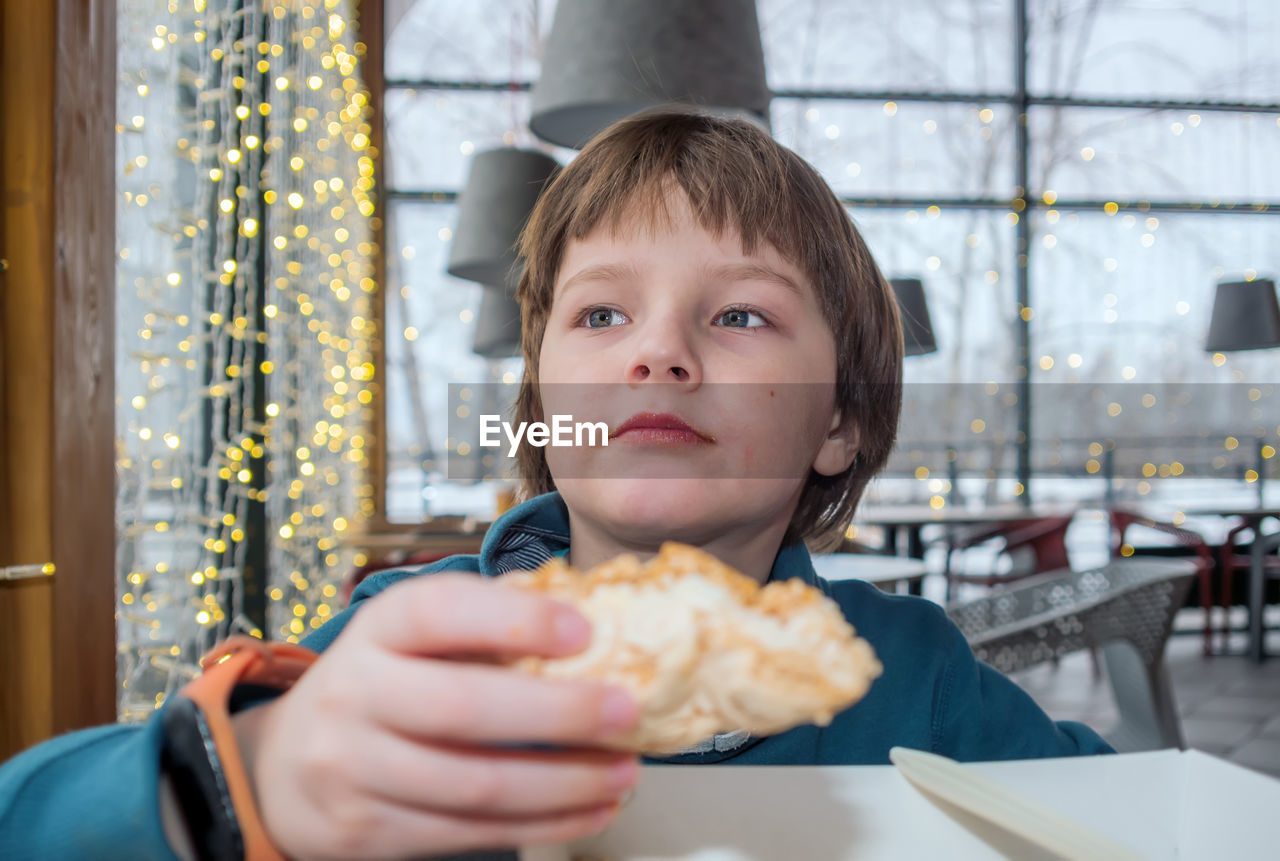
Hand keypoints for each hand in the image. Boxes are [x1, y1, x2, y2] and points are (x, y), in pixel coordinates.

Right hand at [235, 573, 639, 859]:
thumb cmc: (385, 682)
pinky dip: (543, 824)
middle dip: (558, 712)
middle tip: (626, 711)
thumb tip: (600, 623)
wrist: (287, 762)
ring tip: (624, 772)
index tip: (584, 630)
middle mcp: (356, 694)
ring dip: (565, 783)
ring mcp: (355, 769)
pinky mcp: (368, 832)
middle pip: (462, 706)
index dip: (513, 620)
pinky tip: (591, 809)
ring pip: (474, 785)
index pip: (439, 613)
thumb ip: (487, 625)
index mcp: (377, 630)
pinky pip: (468, 833)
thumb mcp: (414, 636)